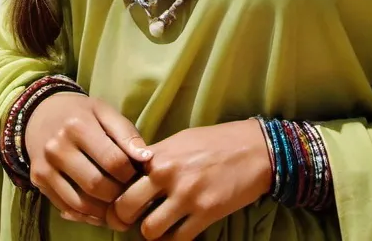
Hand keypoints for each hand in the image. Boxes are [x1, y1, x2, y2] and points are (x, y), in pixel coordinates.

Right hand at [24, 91, 151, 229]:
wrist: (42, 113)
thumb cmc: (81, 113)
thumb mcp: (104, 112)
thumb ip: (126, 133)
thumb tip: (146, 158)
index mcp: (78, 126)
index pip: (113, 160)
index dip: (131, 173)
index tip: (137, 174)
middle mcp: (58, 147)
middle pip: (97, 184)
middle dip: (118, 194)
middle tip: (129, 192)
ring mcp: (46, 166)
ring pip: (81, 202)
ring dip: (104, 209)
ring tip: (117, 204)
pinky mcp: (38, 181)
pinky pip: (66, 207)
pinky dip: (87, 215)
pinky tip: (99, 210)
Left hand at [107, 119, 272, 239]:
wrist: (255, 150)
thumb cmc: (215, 142)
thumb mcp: (180, 141)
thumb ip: (156, 158)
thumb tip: (134, 174)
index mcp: (159, 154)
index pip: (121, 178)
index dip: (116, 193)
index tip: (119, 200)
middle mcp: (168, 174)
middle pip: (126, 207)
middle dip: (123, 218)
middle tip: (130, 221)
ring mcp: (186, 195)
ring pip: (149, 230)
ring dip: (150, 232)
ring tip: (156, 226)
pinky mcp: (205, 213)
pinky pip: (177, 240)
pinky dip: (172, 240)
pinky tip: (176, 231)